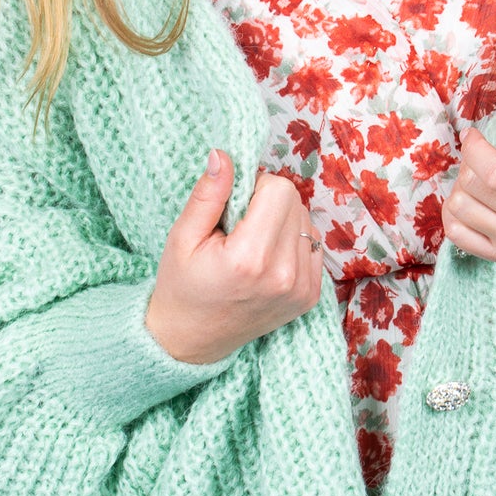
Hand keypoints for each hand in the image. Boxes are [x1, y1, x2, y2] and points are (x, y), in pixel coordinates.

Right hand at [145, 150, 324, 364]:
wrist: (192, 340)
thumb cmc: (182, 286)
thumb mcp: (182, 237)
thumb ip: (208, 195)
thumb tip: (224, 155)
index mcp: (250, 258)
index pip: (279, 190)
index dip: (256, 187)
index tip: (234, 206)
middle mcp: (283, 275)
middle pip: (296, 202)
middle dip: (269, 203)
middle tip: (239, 227)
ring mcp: (301, 289)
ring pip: (307, 222)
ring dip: (283, 223)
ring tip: (252, 246)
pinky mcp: (310, 297)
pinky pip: (313, 246)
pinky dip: (292, 244)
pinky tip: (267, 260)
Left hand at [442, 109, 495, 262]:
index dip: (474, 150)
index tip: (473, 136)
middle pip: (473, 186)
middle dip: (468, 164)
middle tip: (481, 159)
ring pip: (459, 207)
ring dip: (461, 187)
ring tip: (479, 180)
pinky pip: (455, 232)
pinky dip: (453, 213)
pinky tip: (470, 200)